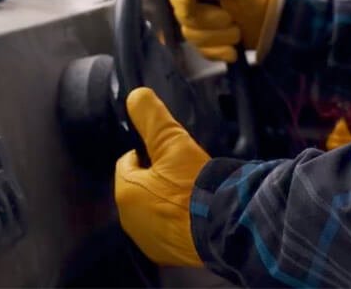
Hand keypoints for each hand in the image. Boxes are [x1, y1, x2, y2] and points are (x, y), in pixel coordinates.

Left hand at [115, 88, 209, 267]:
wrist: (224, 227)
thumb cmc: (197, 188)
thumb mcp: (173, 142)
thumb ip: (152, 117)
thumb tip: (137, 97)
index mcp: (126, 191)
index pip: (127, 162)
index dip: (149, 152)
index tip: (168, 153)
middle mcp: (130, 219)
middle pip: (140, 186)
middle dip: (158, 177)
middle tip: (183, 172)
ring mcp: (148, 239)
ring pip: (153, 208)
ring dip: (167, 199)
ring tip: (191, 192)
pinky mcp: (167, 253)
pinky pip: (167, 230)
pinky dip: (178, 221)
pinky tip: (195, 213)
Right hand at [168, 0, 282, 62]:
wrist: (270, 24)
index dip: (190, 5)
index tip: (216, 8)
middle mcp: (190, 3)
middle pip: (185, 20)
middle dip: (213, 22)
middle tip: (231, 18)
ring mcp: (195, 26)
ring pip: (193, 38)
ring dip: (220, 37)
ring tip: (237, 30)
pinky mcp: (203, 46)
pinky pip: (202, 53)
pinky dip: (221, 52)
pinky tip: (233, 48)